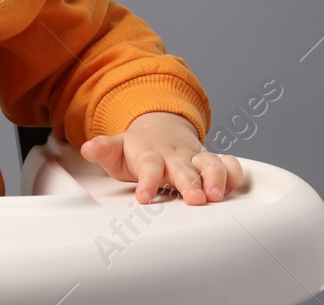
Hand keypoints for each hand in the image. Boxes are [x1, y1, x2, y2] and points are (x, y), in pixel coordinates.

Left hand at [79, 111, 243, 204]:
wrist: (158, 125)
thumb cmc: (138, 148)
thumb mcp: (116, 149)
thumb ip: (103, 149)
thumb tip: (88, 147)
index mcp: (150, 154)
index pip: (148, 167)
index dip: (147, 182)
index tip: (143, 197)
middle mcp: (175, 156)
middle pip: (184, 168)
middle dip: (190, 183)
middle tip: (194, 199)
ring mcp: (195, 157)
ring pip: (210, 164)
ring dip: (216, 178)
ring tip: (216, 195)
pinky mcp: (211, 160)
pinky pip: (229, 162)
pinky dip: (235, 171)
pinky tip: (235, 183)